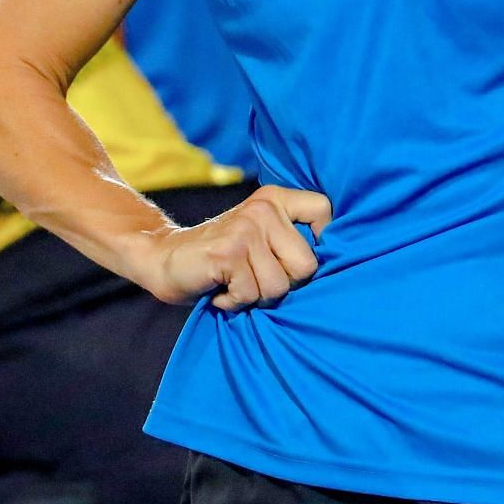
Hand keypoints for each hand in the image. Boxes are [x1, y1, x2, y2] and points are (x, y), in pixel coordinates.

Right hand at [133, 185, 331, 309]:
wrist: (164, 259)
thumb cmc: (222, 258)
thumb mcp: (259, 238)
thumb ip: (289, 240)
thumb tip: (339, 265)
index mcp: (275, 200)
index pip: (323, 209)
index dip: (322, 240)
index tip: (294, 258)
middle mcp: (263, 209)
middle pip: (307, 265)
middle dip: (283, 284)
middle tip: (254, 278)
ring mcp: (245, 229)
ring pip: (279, 286)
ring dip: (256, 297)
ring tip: (235, 283)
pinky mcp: (228, 252)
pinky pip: (251, 294)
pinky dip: (234, 303)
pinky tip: (220, 290)